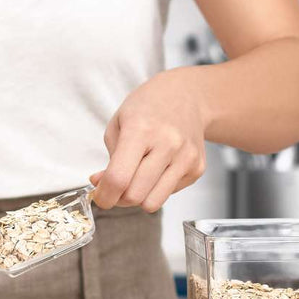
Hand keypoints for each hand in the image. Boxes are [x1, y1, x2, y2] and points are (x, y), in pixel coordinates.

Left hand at [90, 70, 207, 211]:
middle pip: (135, 196)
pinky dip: (158, 188)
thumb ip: (109, 161)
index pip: (118, 178)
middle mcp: (167, 144)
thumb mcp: (119, 125)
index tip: (100, 197)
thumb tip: (103, 190)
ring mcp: (186, 157)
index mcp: (141, 130)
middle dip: (120, 198)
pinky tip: (159, 168)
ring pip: (153, 203)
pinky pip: (169, 194)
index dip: (104, 196)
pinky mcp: (197, 168)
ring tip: (137, 181)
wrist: (187, 96)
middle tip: (118, 187)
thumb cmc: (147, 109)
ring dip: (139, 198)